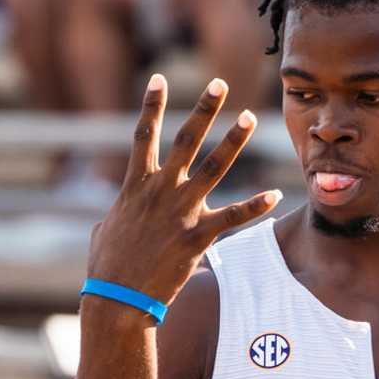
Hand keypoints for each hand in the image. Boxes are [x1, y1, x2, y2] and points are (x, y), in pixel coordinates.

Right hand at [85, 75, 278, 305]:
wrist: (117, 298)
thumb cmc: (106, 267)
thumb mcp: (104, 230)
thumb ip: (115, 214)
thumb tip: (112, 216)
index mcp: (134, 186)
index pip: (143, 135)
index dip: (151, 106)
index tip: (159, 79)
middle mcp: (159, 191)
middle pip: (184, 141)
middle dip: (203, 110)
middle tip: (220, 84)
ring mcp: (179, 212)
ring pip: (213, 168)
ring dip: (233, 141)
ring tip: (250, 117)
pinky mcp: (196, 237)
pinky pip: (232, 218)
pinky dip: (254, 206)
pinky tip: (274, 195)